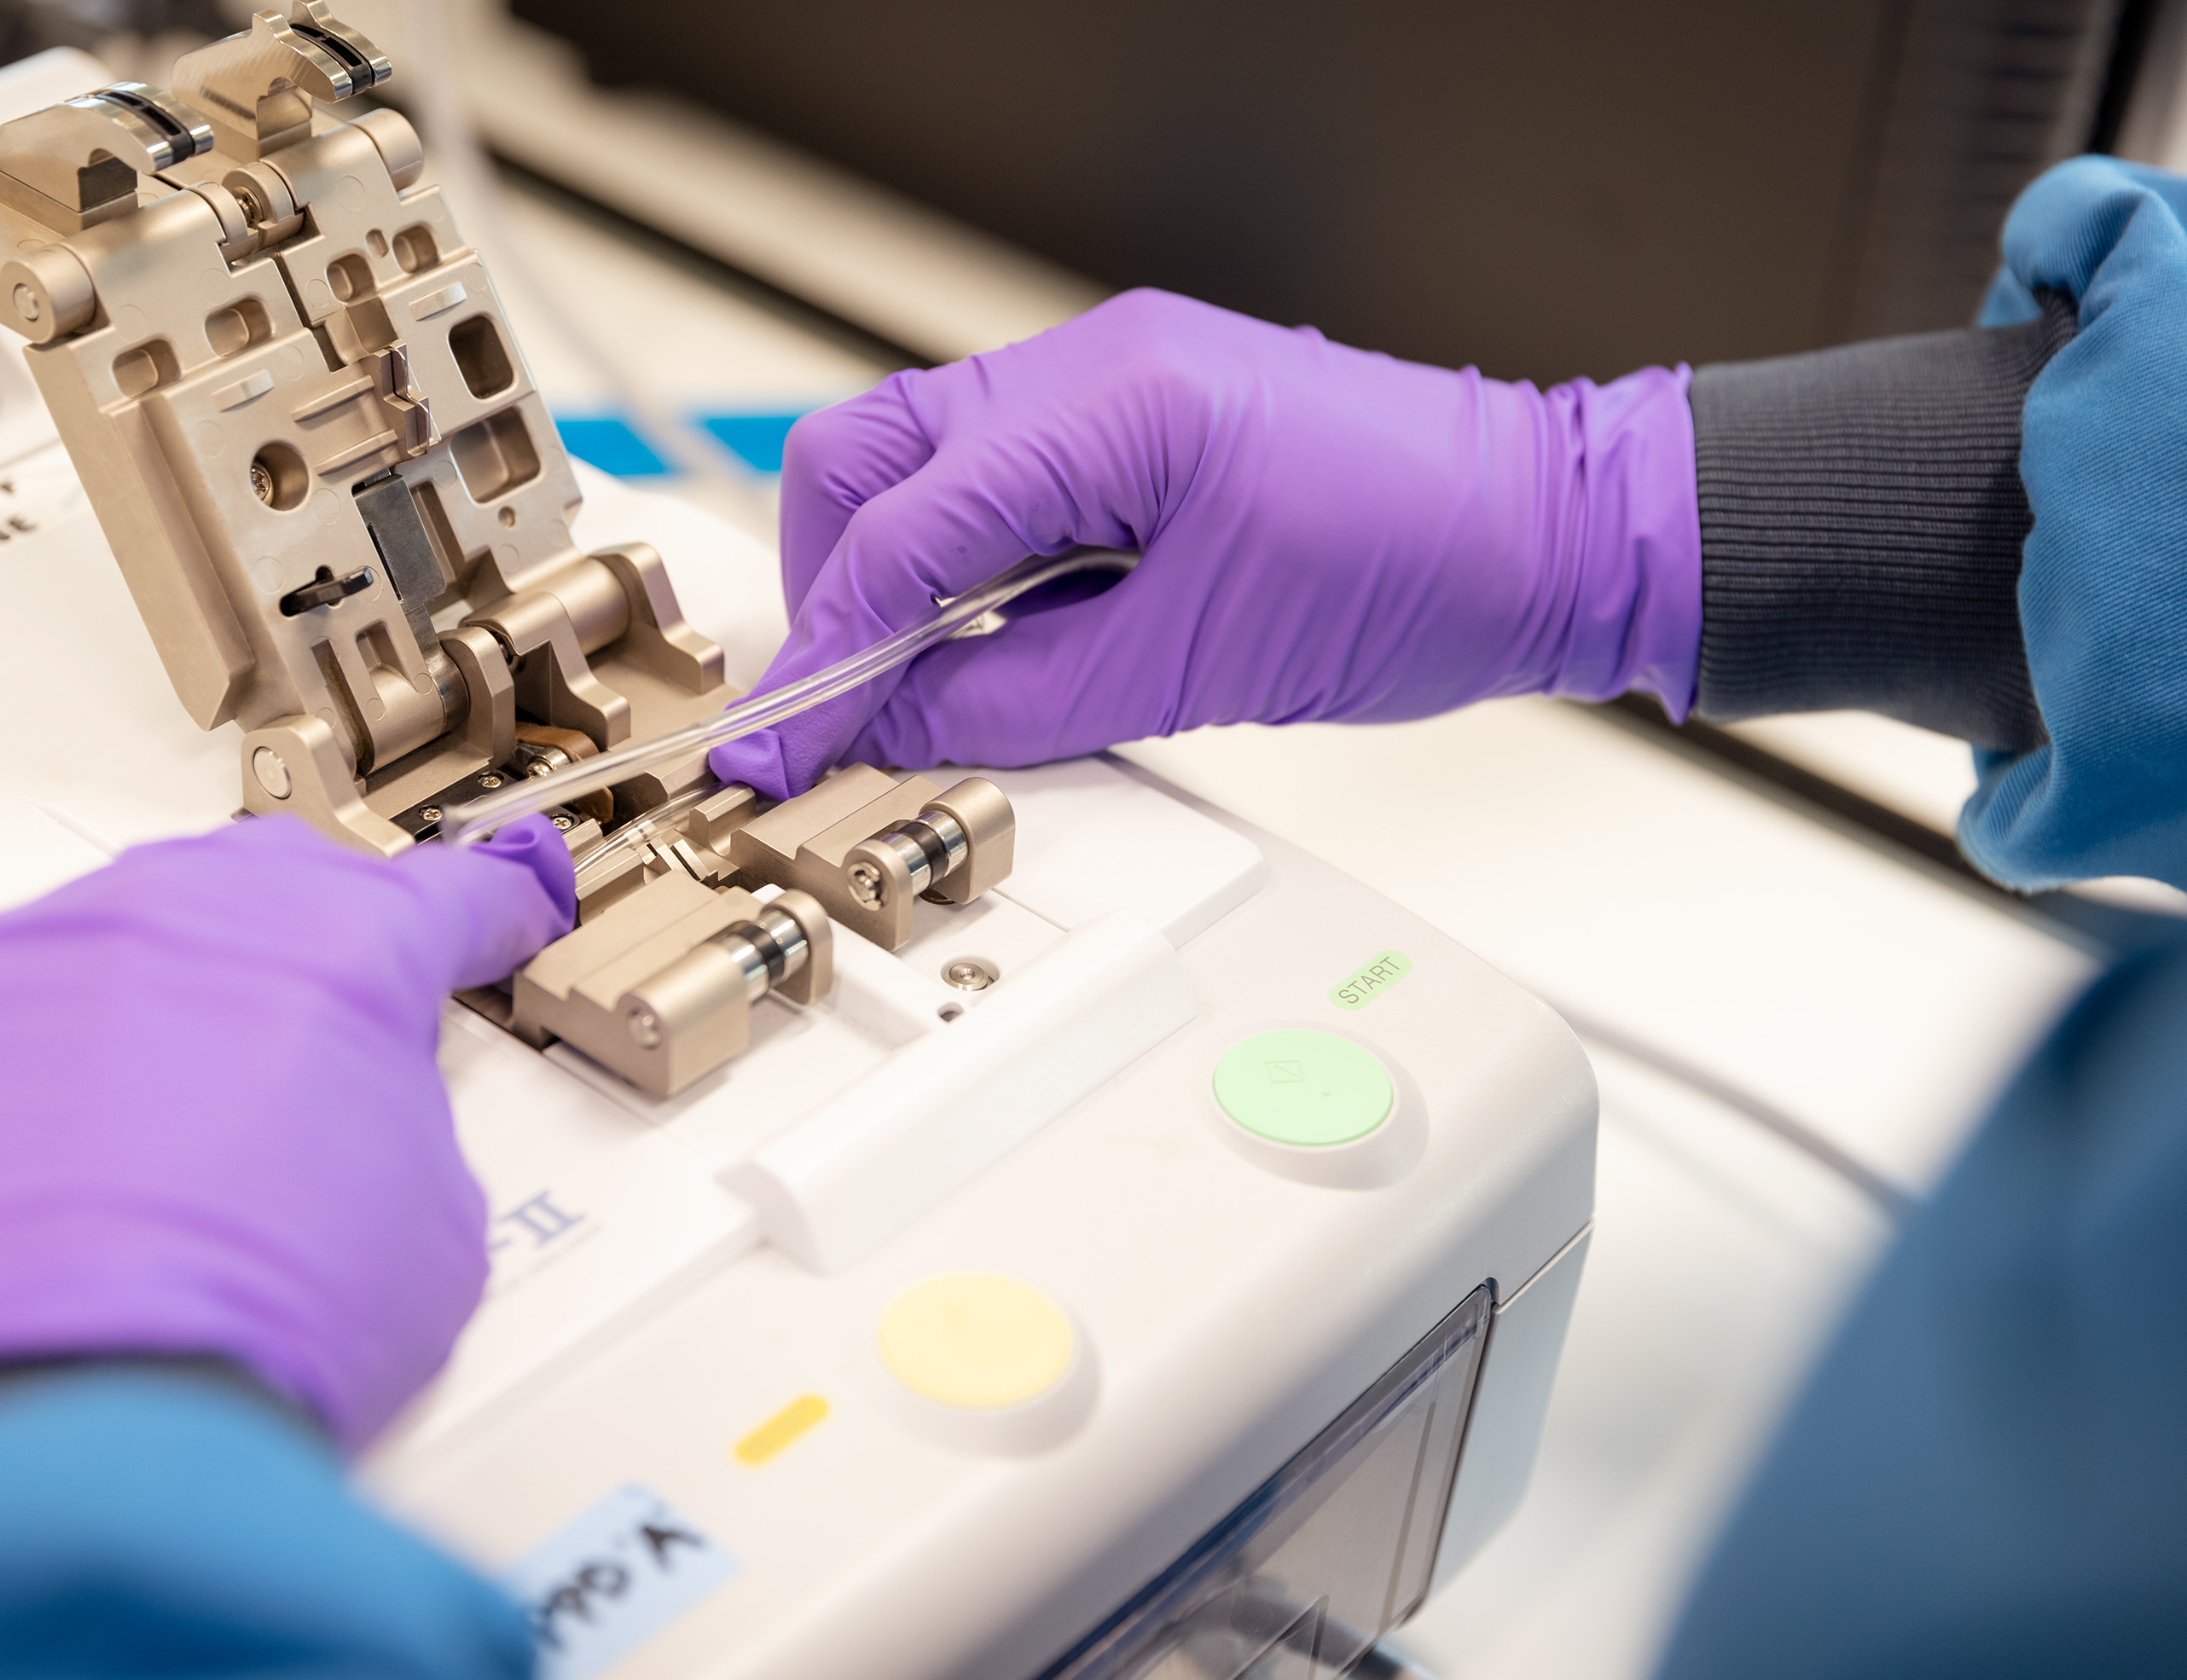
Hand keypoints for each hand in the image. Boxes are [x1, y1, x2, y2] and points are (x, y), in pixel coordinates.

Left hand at [0, 815, 576, 1452]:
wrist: (58, 1418)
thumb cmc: (260, 1326)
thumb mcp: (437, 1224)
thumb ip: (409, 1118)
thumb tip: (361, 1123)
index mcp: (346, 944)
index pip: (448, 891)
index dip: (490, 910)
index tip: (500, 911)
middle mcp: (189, 914)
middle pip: (271, 885)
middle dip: (308, 950)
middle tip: (317, 1043)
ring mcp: (35, 955)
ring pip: (121, 940)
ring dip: (158, 1011)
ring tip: (164, 1137)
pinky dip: (25, 1075)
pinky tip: (48, 1175)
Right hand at [711, 288, 1701, 796]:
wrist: (1553, 535)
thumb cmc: (1425, 573)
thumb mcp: (1200, 667)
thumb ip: (1023, 697)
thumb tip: (903, 723)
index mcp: (1113, 405)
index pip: (902, 528)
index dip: (831, 646)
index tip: (792, 732)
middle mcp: (1099, 364)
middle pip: (871, 451)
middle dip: (834, 577)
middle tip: (846, 692)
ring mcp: (1118, 378)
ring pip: (926, 456)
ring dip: (898, 566)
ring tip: (916, 675)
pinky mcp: (1143, 415)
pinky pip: (1004, 474)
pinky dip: (969, 555)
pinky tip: (989, 631)